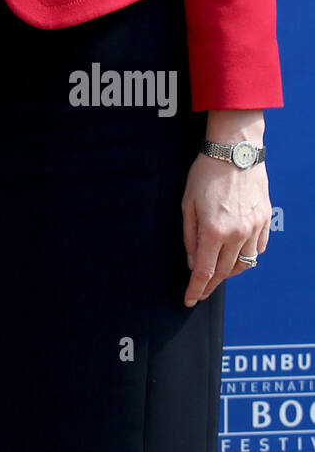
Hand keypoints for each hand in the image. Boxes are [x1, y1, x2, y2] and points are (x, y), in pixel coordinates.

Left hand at [181, 153, 269, 306]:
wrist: (235, 151)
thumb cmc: (205, 173)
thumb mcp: (187, 203)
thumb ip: (189, 236)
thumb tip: (192, 262)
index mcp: (213, 230)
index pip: (203, 271)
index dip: (196, 289)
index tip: (189, 300)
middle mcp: (236, 234)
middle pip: (223, 272)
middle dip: (210, 285)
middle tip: (200, 291)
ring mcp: (254, 228)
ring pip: (244, 265)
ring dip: (228, 273)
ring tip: (217, 273)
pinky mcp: (265, 221)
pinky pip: (258, 250)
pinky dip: (247, 258)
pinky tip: (236, 255)